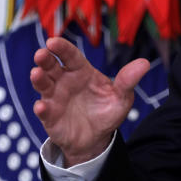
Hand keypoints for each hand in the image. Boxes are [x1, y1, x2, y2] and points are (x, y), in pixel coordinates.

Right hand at [30, 36, 150, 165]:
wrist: (96, 139)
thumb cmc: (106, 112)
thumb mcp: (121, 98)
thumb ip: (128, 81)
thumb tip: (144, 63)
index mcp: (80, 71)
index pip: (70, 55)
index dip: (62, 48)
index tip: (53, 41)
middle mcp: (64, 81)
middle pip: (51, 66)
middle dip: (44, 59)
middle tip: (41, 54)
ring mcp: (54, 98)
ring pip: (43, 84)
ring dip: (38, 79)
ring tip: (36, 74)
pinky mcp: (50, 117)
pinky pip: (44, 111)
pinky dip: (41, 109)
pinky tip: (41, 107)